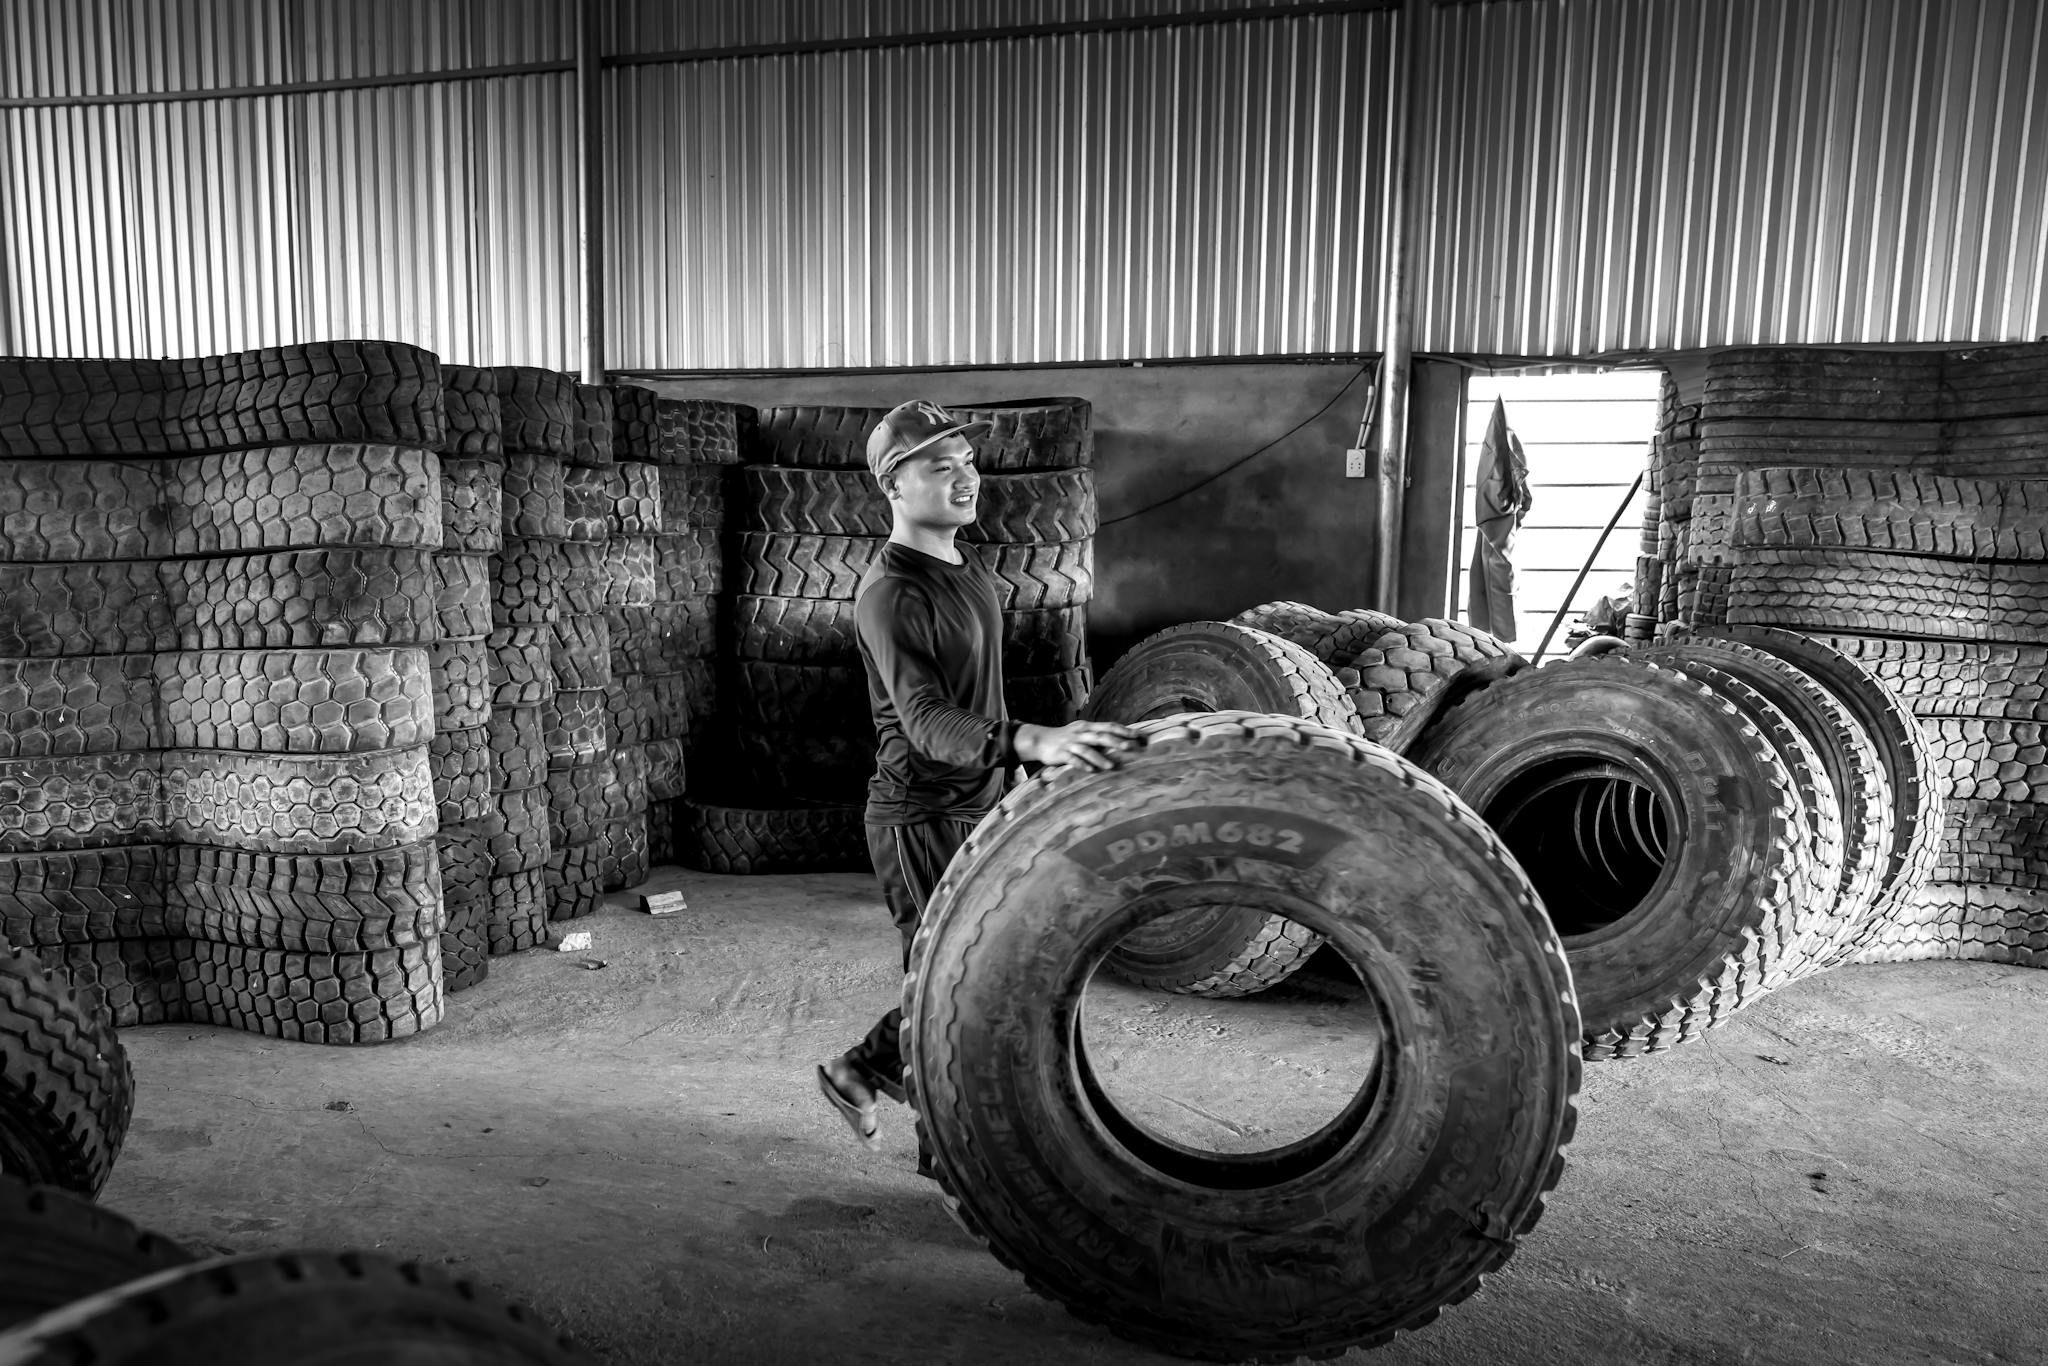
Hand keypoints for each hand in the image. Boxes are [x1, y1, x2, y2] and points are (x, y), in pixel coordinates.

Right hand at [1015, 720, 1139, 770]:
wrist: (1040, 740)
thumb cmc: (1066, 737)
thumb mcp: (1082, 731)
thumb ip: (1099, 734)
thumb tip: (1122, 739)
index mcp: (1088, 727)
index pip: (1109, 726)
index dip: (1124, 730)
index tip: (1138, 736)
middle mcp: (1080, 733)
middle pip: (1100, 736)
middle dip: (1115, 741)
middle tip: (1130, 747)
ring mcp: (1070, 743)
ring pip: (1087, 749)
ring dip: (1100, 758)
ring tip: (1112, 766)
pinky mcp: (1061, 754)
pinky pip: (1072, 759)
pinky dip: (1082, 764)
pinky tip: (1091, 771)